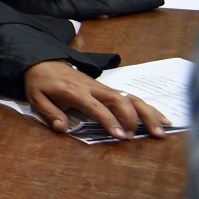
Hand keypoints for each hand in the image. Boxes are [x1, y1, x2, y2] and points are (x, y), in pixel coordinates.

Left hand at [23, 60, 168, 139]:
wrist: (44, 62)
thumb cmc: (41, 83)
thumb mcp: (36, 98)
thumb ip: (50, 113)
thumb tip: (63, 128)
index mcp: (75, 91)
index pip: (97, 107)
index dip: (110, 120)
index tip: (121, 136)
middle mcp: (94, 88)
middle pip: (120, 100)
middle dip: (134, 118)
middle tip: (143, 136)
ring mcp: (103, 88)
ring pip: (130, 98)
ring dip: (147, 113)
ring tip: (161, 130)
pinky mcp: (108, 90)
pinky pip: (131, 98)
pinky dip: (148, 108)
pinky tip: (162, 119)